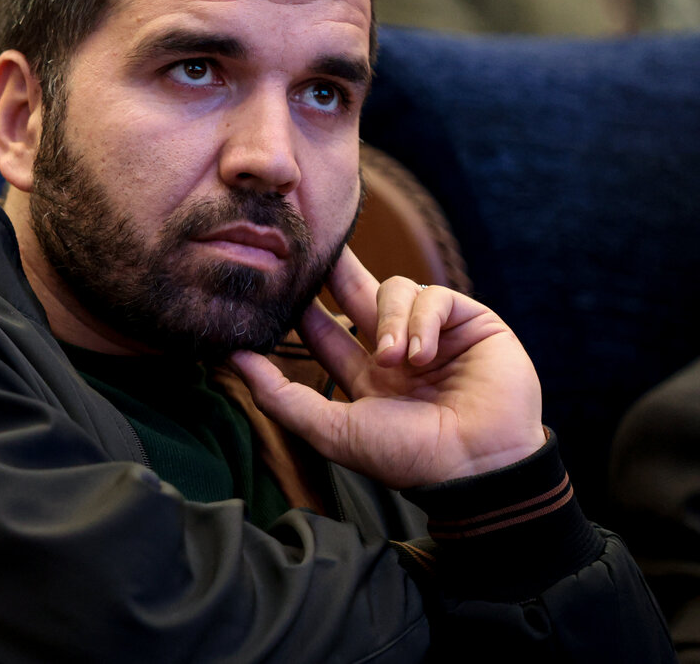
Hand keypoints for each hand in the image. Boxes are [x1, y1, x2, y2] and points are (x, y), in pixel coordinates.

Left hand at [228, 247, 545, 489]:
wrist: (479, 467)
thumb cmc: (407, 457)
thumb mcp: (332, 430)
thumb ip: (280, 395)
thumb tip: (231, 358)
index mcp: (367, 378)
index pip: (323, 331)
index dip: (301, 308)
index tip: (274, 287)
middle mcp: (398, 351)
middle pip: (354, 292)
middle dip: (333, 269)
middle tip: (309, 244)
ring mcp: (434, 334)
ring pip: (393, 289)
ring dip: (388, 320)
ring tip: (395, 359)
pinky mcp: (470, 322)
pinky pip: (433, 295)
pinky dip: (422, 321)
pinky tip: (423, 356)